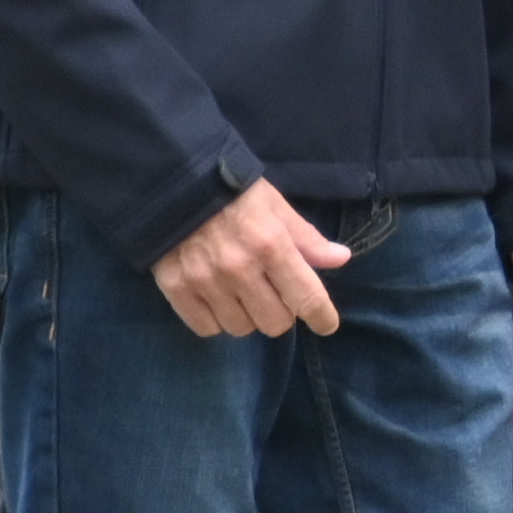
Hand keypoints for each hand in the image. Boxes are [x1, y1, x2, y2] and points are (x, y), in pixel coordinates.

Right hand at [151, 179, 347, 341]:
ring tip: (243, 294)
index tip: (327, 325)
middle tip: (275, 294)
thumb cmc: (232, 192)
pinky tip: (219, 300)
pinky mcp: (175, 288)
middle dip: (282, 313)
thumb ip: (306, 238)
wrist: (172, 184)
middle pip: (275, 323)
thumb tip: (340, 259)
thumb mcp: (275, 206)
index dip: (322, 318)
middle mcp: (239, 269)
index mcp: (271, 245)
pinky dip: (216, 320)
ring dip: (248, 316)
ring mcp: (204, 281)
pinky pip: (206, 328)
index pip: (306, 298)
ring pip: (241, 328)